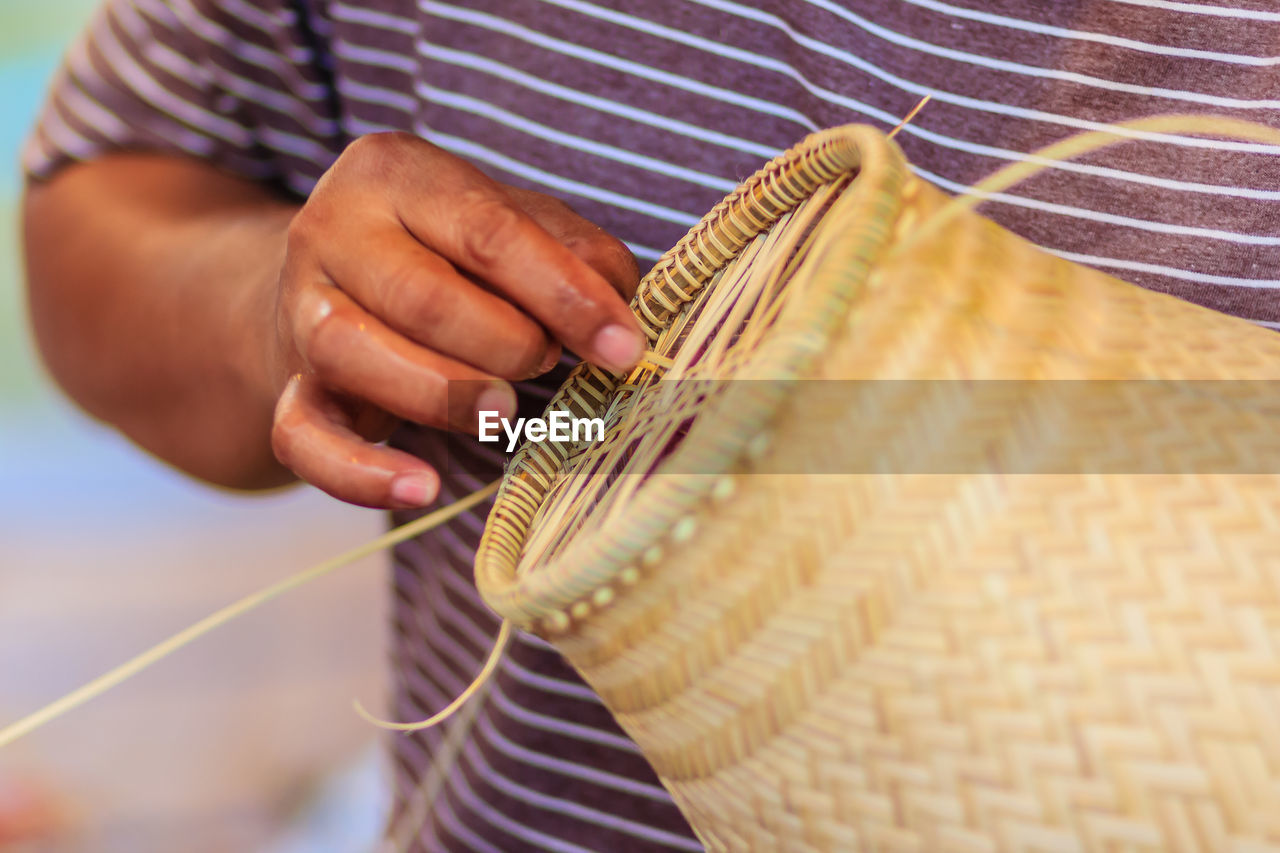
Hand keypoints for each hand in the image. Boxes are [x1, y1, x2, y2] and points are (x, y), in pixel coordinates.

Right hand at [268, 133, 643, 508]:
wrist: (335, 285)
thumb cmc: (449, 254)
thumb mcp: (515, 223)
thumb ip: (575, 251)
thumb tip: (617, 306)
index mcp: (396, 172)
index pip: (487, 231)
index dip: (565, 295)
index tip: (622, 347)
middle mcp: (332, 229)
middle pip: (421, 297)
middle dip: (506, 343)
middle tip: (545, 362)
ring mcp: (300, 310)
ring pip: (354, 354)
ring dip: (445, 394)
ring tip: (502, 412)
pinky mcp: (288, 386)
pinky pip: (303, 436)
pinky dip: (361, 474)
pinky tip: (422, 488)